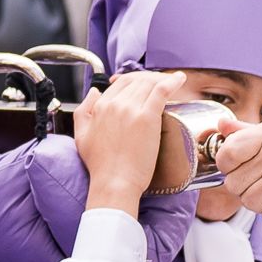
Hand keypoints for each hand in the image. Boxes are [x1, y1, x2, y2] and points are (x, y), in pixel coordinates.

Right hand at [73, 71, 182, 213]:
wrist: (114, 182)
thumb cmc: (100, 165)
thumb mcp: (81, 135)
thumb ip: (83, 110)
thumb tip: (94, 91)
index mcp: (100, 107)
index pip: (120, 83)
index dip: (134, 81)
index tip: (145, 86)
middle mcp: (115, 104)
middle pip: (136, 81)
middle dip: (150, 79)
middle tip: (162, 85)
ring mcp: (131, 109)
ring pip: (149, 84)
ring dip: (162, 79)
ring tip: (174, 82)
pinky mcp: (147, 118)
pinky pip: (161, 91)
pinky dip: (172, 82)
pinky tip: (180, 79)